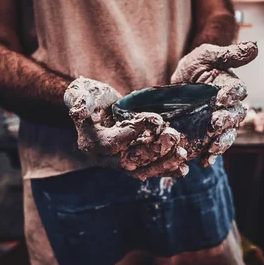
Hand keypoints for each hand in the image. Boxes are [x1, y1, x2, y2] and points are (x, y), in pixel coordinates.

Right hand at [64, 77, 188, 179]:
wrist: (96, 106)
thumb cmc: (89, 97)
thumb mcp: (81, 94)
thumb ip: (80, 101)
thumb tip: (80, 110)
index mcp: (91, 143)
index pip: (113, 143)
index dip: (134, 132)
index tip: (156, 119)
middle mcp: (104, 159)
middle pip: (130, 161)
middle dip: (154, 150)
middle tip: (173, 136)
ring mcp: (119, 163)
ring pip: (143, 169)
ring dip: (164, 163)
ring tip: (182, 154)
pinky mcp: (133, 163)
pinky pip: (151, 170)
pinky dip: (167, 170)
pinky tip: (183, 168)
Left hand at [171, 42, 257, 165]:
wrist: (178, 84)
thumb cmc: (196, 66)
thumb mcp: (207, 56)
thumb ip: (230, 54)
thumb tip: (255, 46)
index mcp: (232, 87)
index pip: (238, 91)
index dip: (231, 95)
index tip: (221, 97)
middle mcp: (231, 107)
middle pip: (235, 116)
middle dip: (226, 120)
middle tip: (214, 122)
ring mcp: (221, 123)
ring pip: (228, 134)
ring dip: (222, 142)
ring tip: (212, 147)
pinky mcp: (209, 136)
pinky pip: (214, 147)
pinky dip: (211, 155)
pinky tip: (205, 161)